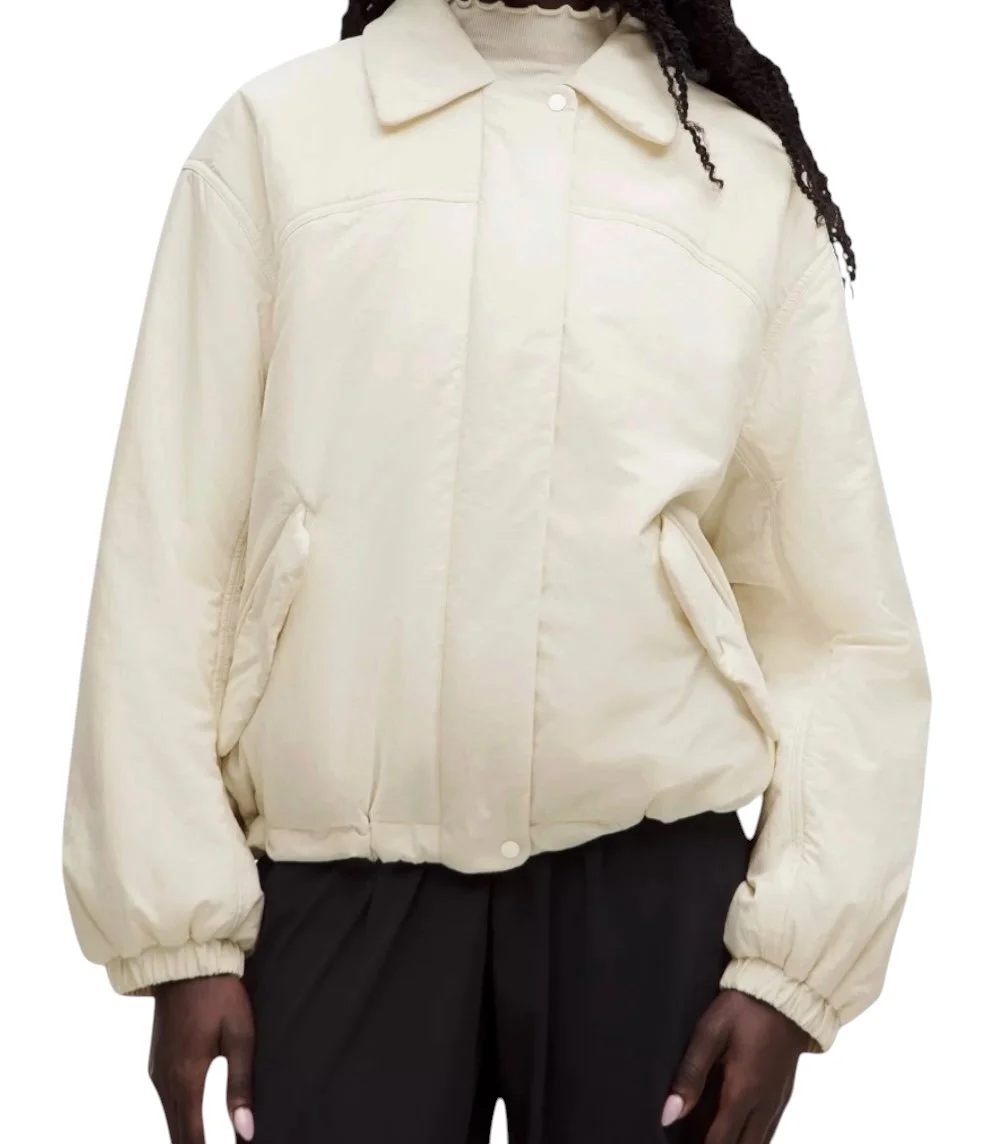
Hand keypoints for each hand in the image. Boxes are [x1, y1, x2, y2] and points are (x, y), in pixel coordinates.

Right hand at [149, 975, 255, 1143]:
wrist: (187, 964)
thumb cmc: (219, 996)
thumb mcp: (240, 1037)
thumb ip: (241, 1086)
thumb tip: (245, 1131)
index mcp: (187, 1077)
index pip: (192, 1136)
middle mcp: (165, 1080)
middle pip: (177, 1134)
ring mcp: (157, 1071)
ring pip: (170, 1119)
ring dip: (185, 1136)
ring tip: (204, 1143)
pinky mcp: (156, 1062)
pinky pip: (166, 1102)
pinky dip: (178, 1118)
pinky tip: (191, 1124)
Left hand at [661, 990, 808, 1142]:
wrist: (786, 993)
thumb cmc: (745, 1008)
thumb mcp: (710, 1031)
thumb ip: (690, 1073)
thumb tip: (670, 1112)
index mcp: (743, 1091)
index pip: (720, 1142)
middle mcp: (764, 1105)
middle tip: (693, 1140)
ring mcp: (777, 1102)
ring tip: (708, 1136)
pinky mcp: (783, 1094)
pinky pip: (768, 1131)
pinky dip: (750, 1138)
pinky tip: (734, 1130)